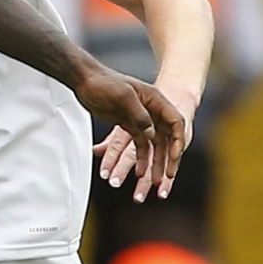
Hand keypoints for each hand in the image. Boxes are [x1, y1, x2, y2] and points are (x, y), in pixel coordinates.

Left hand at [95, 83, 197, 199]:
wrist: (85, 79)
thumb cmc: (105, 83)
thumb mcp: (124, 96)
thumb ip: (139, 115)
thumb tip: (150, 136)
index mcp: (155, 100)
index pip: (175, 122)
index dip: (177, 141)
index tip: (174, 157)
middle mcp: (152, 112)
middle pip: (164, 139)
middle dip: (164, 161)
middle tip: (163, 179)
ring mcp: (141, 120)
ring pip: (151, 147)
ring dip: (150, 164)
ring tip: (148, 183)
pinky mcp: (129, 127)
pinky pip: (137, 147)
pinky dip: (138, 160)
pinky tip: (137, 173)